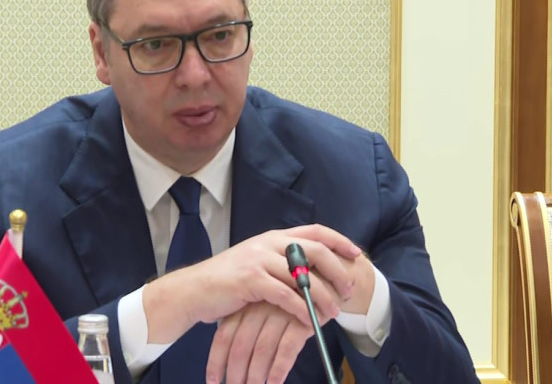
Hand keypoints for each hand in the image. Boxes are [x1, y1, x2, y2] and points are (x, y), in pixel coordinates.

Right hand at [143, 224, 361, 343]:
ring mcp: (258, 259)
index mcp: (273, 237)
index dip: (339, 241)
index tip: (357, 254)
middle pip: (314, 250)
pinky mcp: (250, 280)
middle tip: (349, 289)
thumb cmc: (228, 281)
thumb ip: (281, 261)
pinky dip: (301, 310)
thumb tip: (312, 271)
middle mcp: (268, 243)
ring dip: (323, 296)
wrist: (195, 290)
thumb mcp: (257, 263)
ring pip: (303, 276)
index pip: (314, 231)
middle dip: (337, 270)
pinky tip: (309, 321)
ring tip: (334, 312)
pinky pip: (285, 295)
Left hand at [205, 302, 312, 383]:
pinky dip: (279, 368)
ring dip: (256, 375)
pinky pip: (287, 348)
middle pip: (241, 345)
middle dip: (235, 373)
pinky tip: (274, 383)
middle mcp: (259, 308)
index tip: (212, 381)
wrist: (320, 281)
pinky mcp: (301, 320)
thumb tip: (231, 361)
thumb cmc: (287, 299)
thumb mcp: (261, 307)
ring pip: (262, 349)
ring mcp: (280, 313)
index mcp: (244, 304)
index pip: (223, 336)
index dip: (216, 361)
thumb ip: (247, 326)